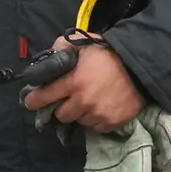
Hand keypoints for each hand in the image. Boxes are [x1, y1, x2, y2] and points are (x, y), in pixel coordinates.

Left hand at [22, 34, 145, 133]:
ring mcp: (98, 114)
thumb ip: (62, 47)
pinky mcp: (111, 123)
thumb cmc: (108, 54)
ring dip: (80, 114)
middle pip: (61, 115)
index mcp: (73, 82)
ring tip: (89, 101)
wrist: (139, 67)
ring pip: (79, 121)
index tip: (30, 102)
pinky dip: (96, 120)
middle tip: (68, 99)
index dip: (34, 100)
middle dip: (62, 107)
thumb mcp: (83, 43)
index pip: (44, 97)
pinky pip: (96, 128)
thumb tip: (48, 55)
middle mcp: (83, 101)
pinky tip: (101, 107)